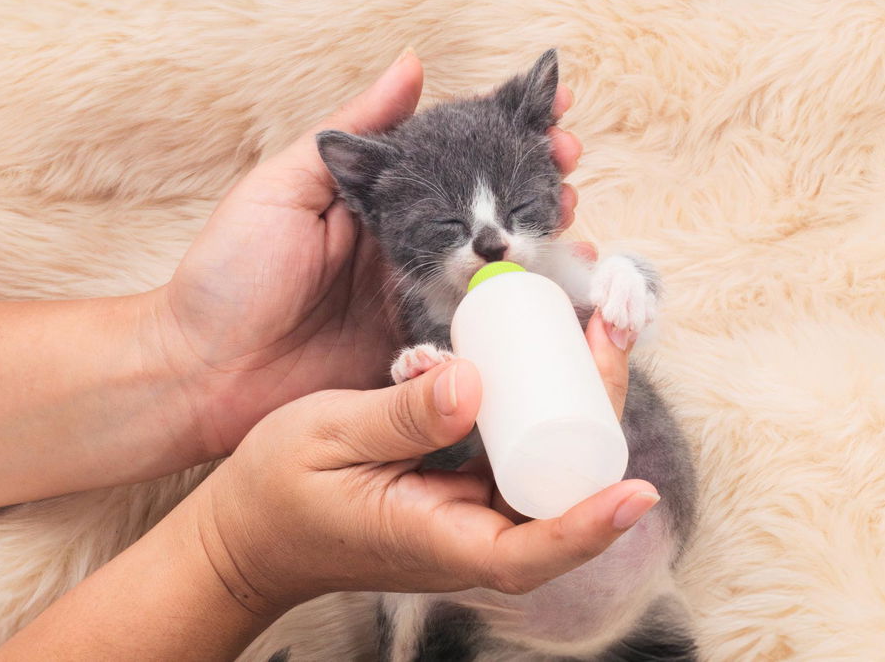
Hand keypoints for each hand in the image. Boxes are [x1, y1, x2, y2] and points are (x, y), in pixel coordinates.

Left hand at [149, 51, 583, 456]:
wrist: (199, 373)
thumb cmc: (227, 274)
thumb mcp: (282, 187)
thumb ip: (353, 133)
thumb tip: (413, 65)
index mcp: (379, 203)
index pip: (455, 159)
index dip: (506, 134)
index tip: (553, 111)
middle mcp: (407, 249)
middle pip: (488, 211)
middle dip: (538, 184)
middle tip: (570, 168)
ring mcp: (415, 304)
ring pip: (496, 271)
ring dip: (542, 246)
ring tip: (575, 224)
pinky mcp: (418, 358)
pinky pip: (478, 336)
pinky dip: (519, 318)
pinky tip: (555, 300)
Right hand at [193, 352, 656, 615]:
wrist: (248, 531)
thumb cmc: (277, 493)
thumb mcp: (328, 437)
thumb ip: (400, 415)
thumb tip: (474, 382)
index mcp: (437, 540)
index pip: (529, 552)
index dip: (588, 525)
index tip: (636, 494)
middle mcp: (468, 536)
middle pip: (561, 499)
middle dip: (599, 423)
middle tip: (610, 336)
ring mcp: (470, 514)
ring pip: (547, 471)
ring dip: (578, 407)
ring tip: (595, 332)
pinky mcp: (463, 489)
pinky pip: (517, 453)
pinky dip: (541, 406)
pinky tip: (549, 356)